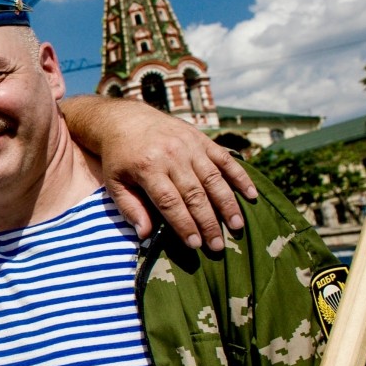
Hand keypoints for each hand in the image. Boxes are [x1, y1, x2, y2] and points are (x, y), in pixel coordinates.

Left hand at [98, 119, 255, 250]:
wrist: (126, 120)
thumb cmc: (120, 157)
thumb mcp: (114, 182)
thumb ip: (129, 207)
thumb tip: (145, 235)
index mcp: (148, 168)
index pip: (170, 202)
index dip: (184, 224)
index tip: (195, 245)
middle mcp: (172, 156)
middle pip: (195, 194)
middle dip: (208, 222)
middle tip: (218, 246)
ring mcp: (190, 146)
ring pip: (214, 179)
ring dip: (228, 204)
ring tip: (237, 227)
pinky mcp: (202, 139)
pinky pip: (225, 159)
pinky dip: (240, 177)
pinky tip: (251, 195)